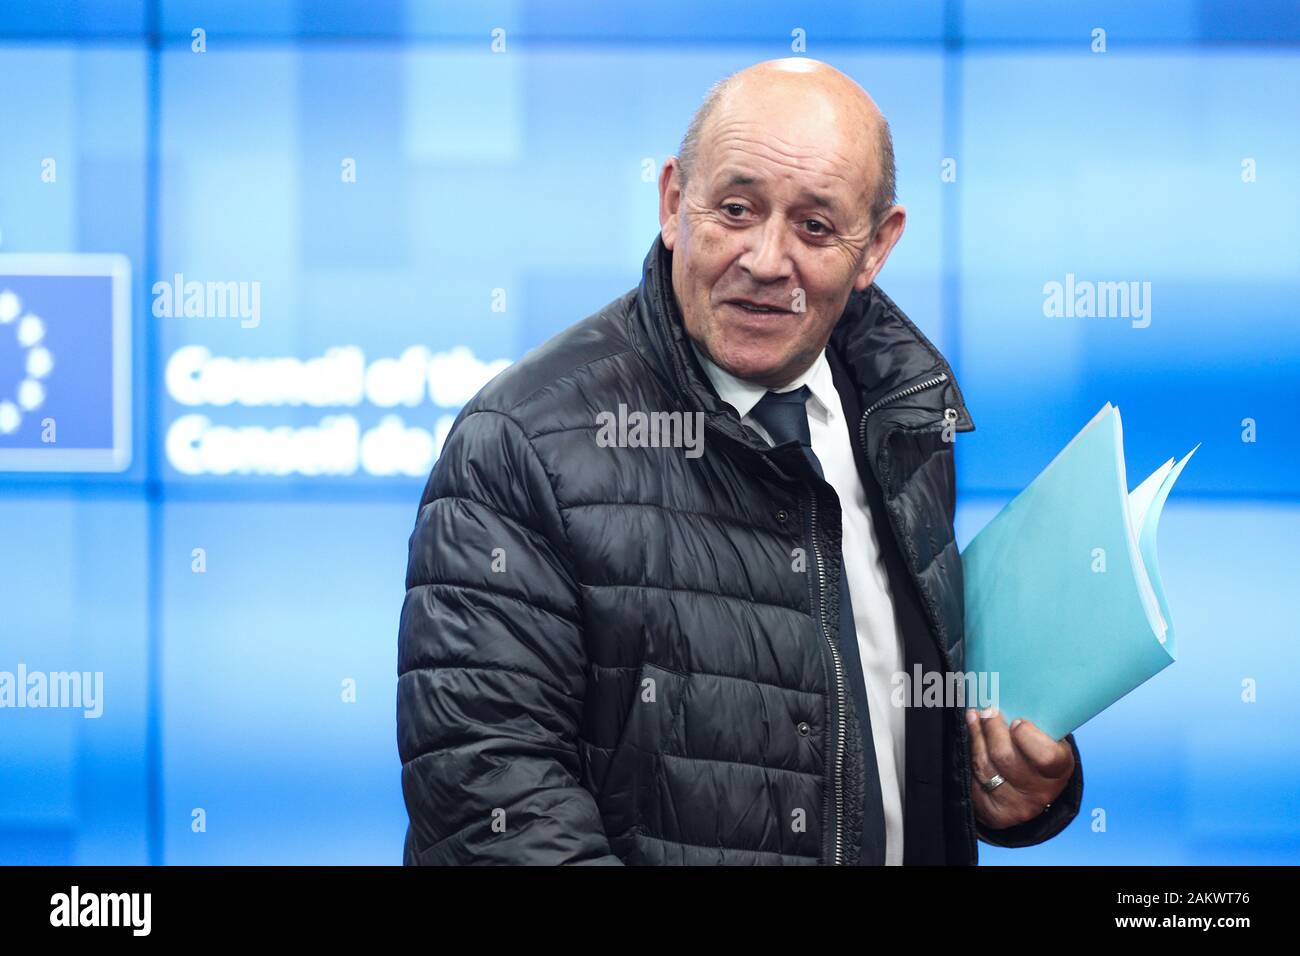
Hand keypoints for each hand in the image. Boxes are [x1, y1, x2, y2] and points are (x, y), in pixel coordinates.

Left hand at [966, 707, 1073, 829]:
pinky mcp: (996, 812)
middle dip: (992, 730)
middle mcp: (1041, 791)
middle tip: (987, 710)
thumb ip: (1038, 721)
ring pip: (986, 766)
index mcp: (1060, 768)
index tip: (1017, 721)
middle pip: (1006, 758)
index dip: (1028, 738)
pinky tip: (971, 734)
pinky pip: (976, 777)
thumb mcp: (1048, 738)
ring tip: (974, 716)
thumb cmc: (1038, 753)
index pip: (1047, 756)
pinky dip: (971, 752)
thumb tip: (1012, 690)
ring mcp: (1018, 805)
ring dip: (977, 736)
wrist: (1030, 792)